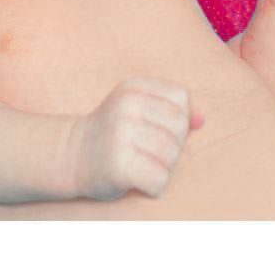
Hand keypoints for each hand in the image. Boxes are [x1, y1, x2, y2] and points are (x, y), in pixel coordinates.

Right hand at [70, 76, 204, 200]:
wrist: (73, 155)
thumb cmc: (115, 134)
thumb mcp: (140, 111)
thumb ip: (174, 112)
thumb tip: (202, 120)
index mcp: (132, 87)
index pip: (181, 97)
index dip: (178, 118)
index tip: (157, 128)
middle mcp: (125, 107)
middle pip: (179, 126)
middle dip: (173, 145)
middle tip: (149, 151)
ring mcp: (119, 134)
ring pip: (171, 154)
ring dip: (163, 167)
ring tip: (142, 164)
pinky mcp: (118, 164)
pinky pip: (159, 179)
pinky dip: (154, 186)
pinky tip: (137, 181)